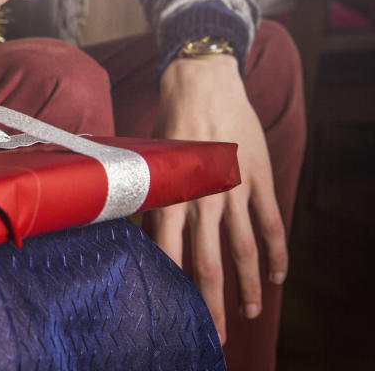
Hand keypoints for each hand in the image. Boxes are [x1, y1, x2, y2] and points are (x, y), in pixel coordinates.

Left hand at [147, 54, 287, 343]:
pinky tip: (276, 276)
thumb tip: (138, 233)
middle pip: (210, 261)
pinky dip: (276, 251)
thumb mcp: (151, 162)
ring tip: (247, 313)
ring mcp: (237, 188)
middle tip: (213, 333)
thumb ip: (149, 198)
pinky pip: (271, 222)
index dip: (176, 286)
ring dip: (247, 285)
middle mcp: (206, 196)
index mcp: (173, 193)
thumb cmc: (168, 124)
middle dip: (211, 301)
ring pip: (245, 249)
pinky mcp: (260, 177)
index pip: (172, 252)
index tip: (176, 313)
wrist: (201, 83)